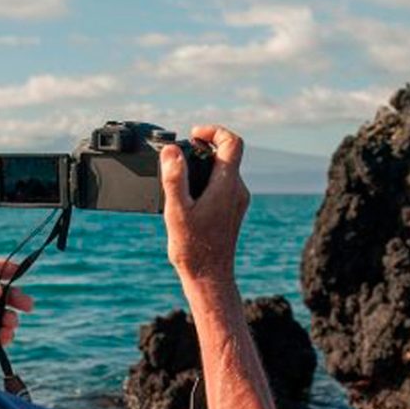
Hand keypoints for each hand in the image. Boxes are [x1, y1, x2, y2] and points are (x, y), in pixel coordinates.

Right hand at [160, 125, 249, 285]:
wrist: (210, 277)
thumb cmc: (194, 248)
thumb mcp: (177, 211)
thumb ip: (175, 178)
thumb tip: (172, 151)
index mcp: (226, 185)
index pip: (232, 142)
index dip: (214, 130)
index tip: (194, 135)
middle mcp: (237, 191)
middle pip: (227, 155)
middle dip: (203, 148)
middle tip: (180, 156)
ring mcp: (237, 202)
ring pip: (224, 171)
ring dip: (204, 166)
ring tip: (180, 176)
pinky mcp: (233, 212)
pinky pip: (223, 186)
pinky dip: (207, 181)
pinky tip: (188, 197)